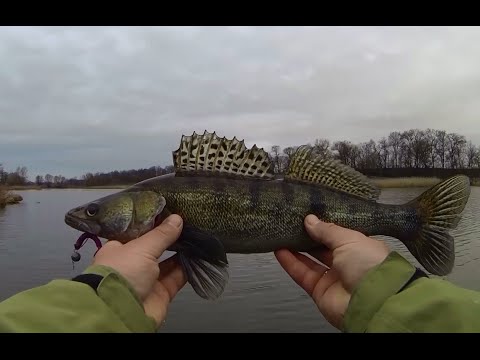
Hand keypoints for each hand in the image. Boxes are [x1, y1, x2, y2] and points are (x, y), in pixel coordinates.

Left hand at [91, 214, 186, 326]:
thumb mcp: (142, 247)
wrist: (121, 311)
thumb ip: (162, 234)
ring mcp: (146, 280)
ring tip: (194, 239)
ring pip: (167, 264)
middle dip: (169, 240)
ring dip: (180, 253)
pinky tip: (196, 257)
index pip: (138, 234)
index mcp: (119, 250)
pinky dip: (186, 270)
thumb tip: (176, 219)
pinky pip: (176, 278)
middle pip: (155, 249)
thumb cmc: (119, 274)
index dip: (153, 225)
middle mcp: (132, 265)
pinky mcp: (160, 294)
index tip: (168, 215)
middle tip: (185, 226)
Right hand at [275, 214, 388, 329]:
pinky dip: (290, 263)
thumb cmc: (372, 268)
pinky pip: (302, 274)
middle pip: (322, 248)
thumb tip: (311, 220)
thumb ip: (327, 229)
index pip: (339, 235)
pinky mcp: (320, 291)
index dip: (324, 226)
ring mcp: (334, 279)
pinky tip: (280, 251)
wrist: (371, 302)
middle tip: (293, 224)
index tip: (309, 217)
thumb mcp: (349, 239)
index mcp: (361, 248)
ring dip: (295, 249)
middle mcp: (348, 264)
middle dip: (308, 237)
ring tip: (282, 235)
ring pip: (310, 261)